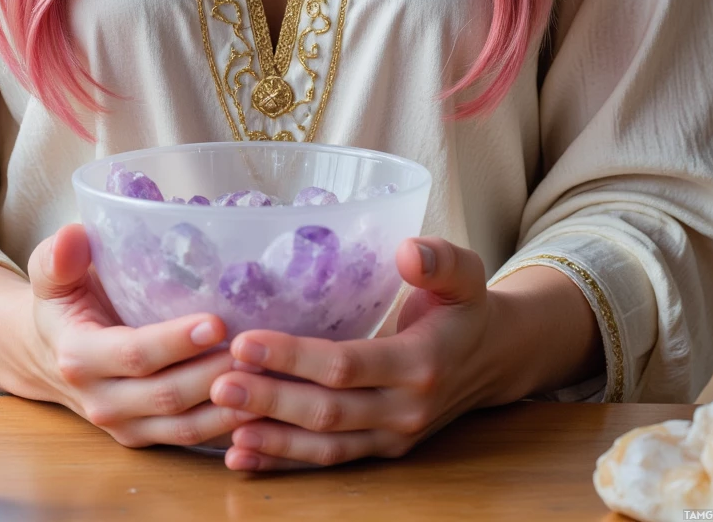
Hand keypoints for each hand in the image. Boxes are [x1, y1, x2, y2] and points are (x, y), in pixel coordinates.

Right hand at [27, 223, 256, 449]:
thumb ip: (59, 256)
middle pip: (167, 395)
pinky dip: (227, 427)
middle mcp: (102, 400)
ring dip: (229, 405)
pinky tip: (261, 406)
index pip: (134, 354)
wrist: (50, 351)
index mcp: (79, 357)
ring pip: (184, 425)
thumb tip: (72, 238)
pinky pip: (191, 438)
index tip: (216, 322)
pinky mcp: (146, 437)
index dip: (175, 342)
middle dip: (214, 373)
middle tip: (256, 348)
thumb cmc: (65, 299)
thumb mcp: (52, 272)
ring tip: (267, 376)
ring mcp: (125, 425)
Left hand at [209, 236, 509, 470]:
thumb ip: (440, 259)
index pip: (348, 365)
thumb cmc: (466, 307)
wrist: (494, 359)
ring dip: (270, 438)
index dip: (294, 358)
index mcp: (421, 363)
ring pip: (324, 446)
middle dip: (269, 400)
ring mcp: (392, 437)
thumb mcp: (466, 273)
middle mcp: (405, 409)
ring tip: (220, 420)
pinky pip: (329, 461)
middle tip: (218, 382)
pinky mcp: (380, 451)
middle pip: (328, 412)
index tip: (246, 342)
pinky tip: (241, 455)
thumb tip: (407, 251)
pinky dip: (284, 462)